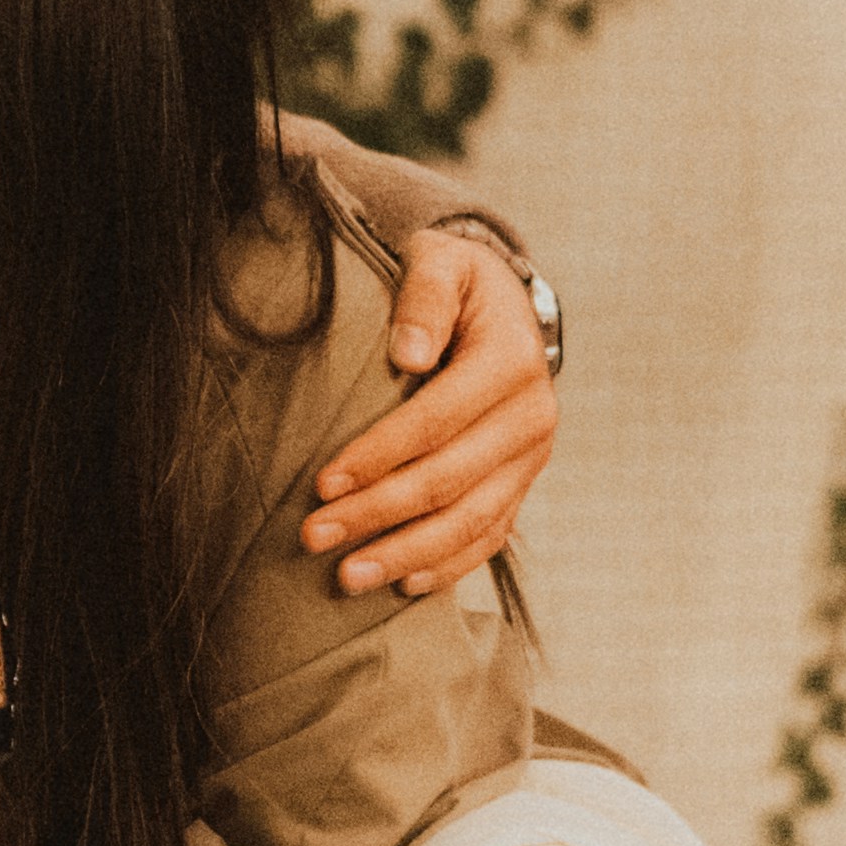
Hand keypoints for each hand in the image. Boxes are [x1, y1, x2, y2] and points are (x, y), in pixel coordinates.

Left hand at [305, 226, 556, 595]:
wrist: (505, 305)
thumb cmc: (457, 282)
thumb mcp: (441, 261)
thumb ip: (424, 296)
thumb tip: (406, 352)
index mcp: (512, 362)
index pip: (436, 420)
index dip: (379, 455)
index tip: (322, 481)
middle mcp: (532, 417)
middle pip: (449, 480)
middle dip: (378, 513)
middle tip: (314, 536)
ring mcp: (531, 458)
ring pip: (471, 521)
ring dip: (407, 554)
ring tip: (348, 576)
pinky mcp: (522, 483)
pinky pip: (491, 535)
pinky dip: (449, 565)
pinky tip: (403, 584)